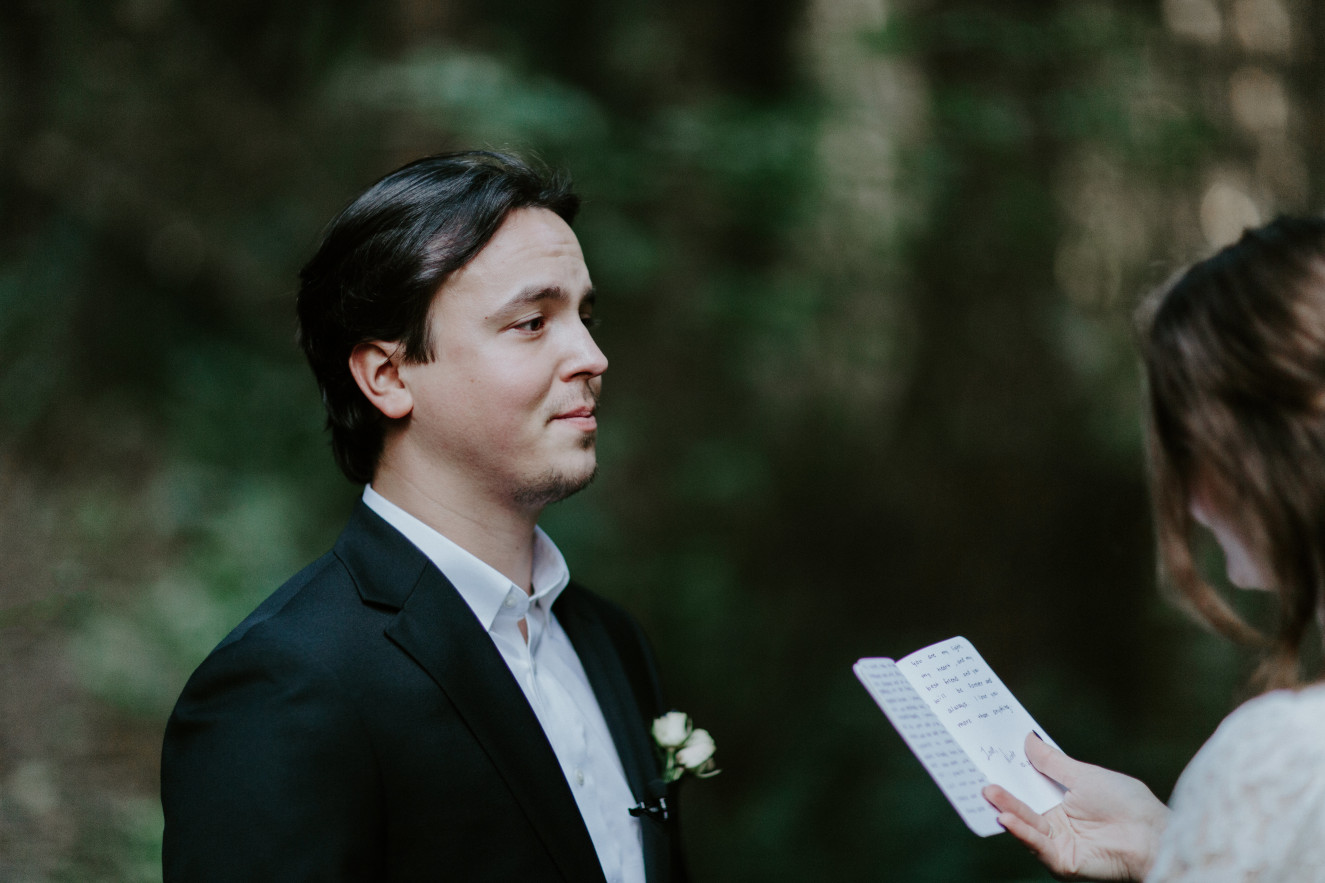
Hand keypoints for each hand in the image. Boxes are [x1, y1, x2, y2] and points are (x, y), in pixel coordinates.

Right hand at [982, 733, 1169, 881]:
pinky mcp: (1062, 861)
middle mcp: (1055, 822)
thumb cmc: (1126, 803)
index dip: (1007, 771)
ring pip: (1025, 824)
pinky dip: (1021, 831)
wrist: (1152, 834)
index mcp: (1059, 800)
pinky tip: (1007, 817)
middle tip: (978, 773)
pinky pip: (1037, 845)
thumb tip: (1027, 739)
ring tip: (988, 791)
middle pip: (1021, 805)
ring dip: (1006, 808)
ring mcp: (1057, 842)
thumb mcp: (1083, 775)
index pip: (1026, 785)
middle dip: (1000, 791)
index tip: (986, 753)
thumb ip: (1051, 762)